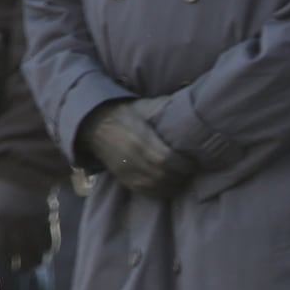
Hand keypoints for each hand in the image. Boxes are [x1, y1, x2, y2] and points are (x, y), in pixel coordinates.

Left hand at [0, 178, 56, 270]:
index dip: (5, 260)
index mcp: (0, 221)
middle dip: (20, 265)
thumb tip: (4, 247)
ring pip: (37, 253)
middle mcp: (16, 226)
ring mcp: (33, 224)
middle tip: (21, 268)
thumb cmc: (9, 188)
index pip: (1, 251)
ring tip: (35, 264)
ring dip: (36, 261)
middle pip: (20, 255)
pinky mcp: (48, 222)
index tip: (8, 264)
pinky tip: (46, 253)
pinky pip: (50, 243)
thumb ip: (0, 225)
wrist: (29, 170)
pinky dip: (48, 250)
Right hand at [76, 99, 194, 197]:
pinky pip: (145, 192)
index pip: (167, 159)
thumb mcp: (144, 105)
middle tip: (191, 171)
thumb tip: (188, 98)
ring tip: (183, 179)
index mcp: (140, 138)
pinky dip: (160, 192)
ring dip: (173, 186)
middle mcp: (133, 157)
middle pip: (163, 175)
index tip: (193, 162)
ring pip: (156, 186)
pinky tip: (169, 186)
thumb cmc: (125, 114)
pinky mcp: (124, 179)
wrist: (96, 125)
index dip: (183, 165)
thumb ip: (164, 105)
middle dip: (181, 176)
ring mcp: (128, 171)